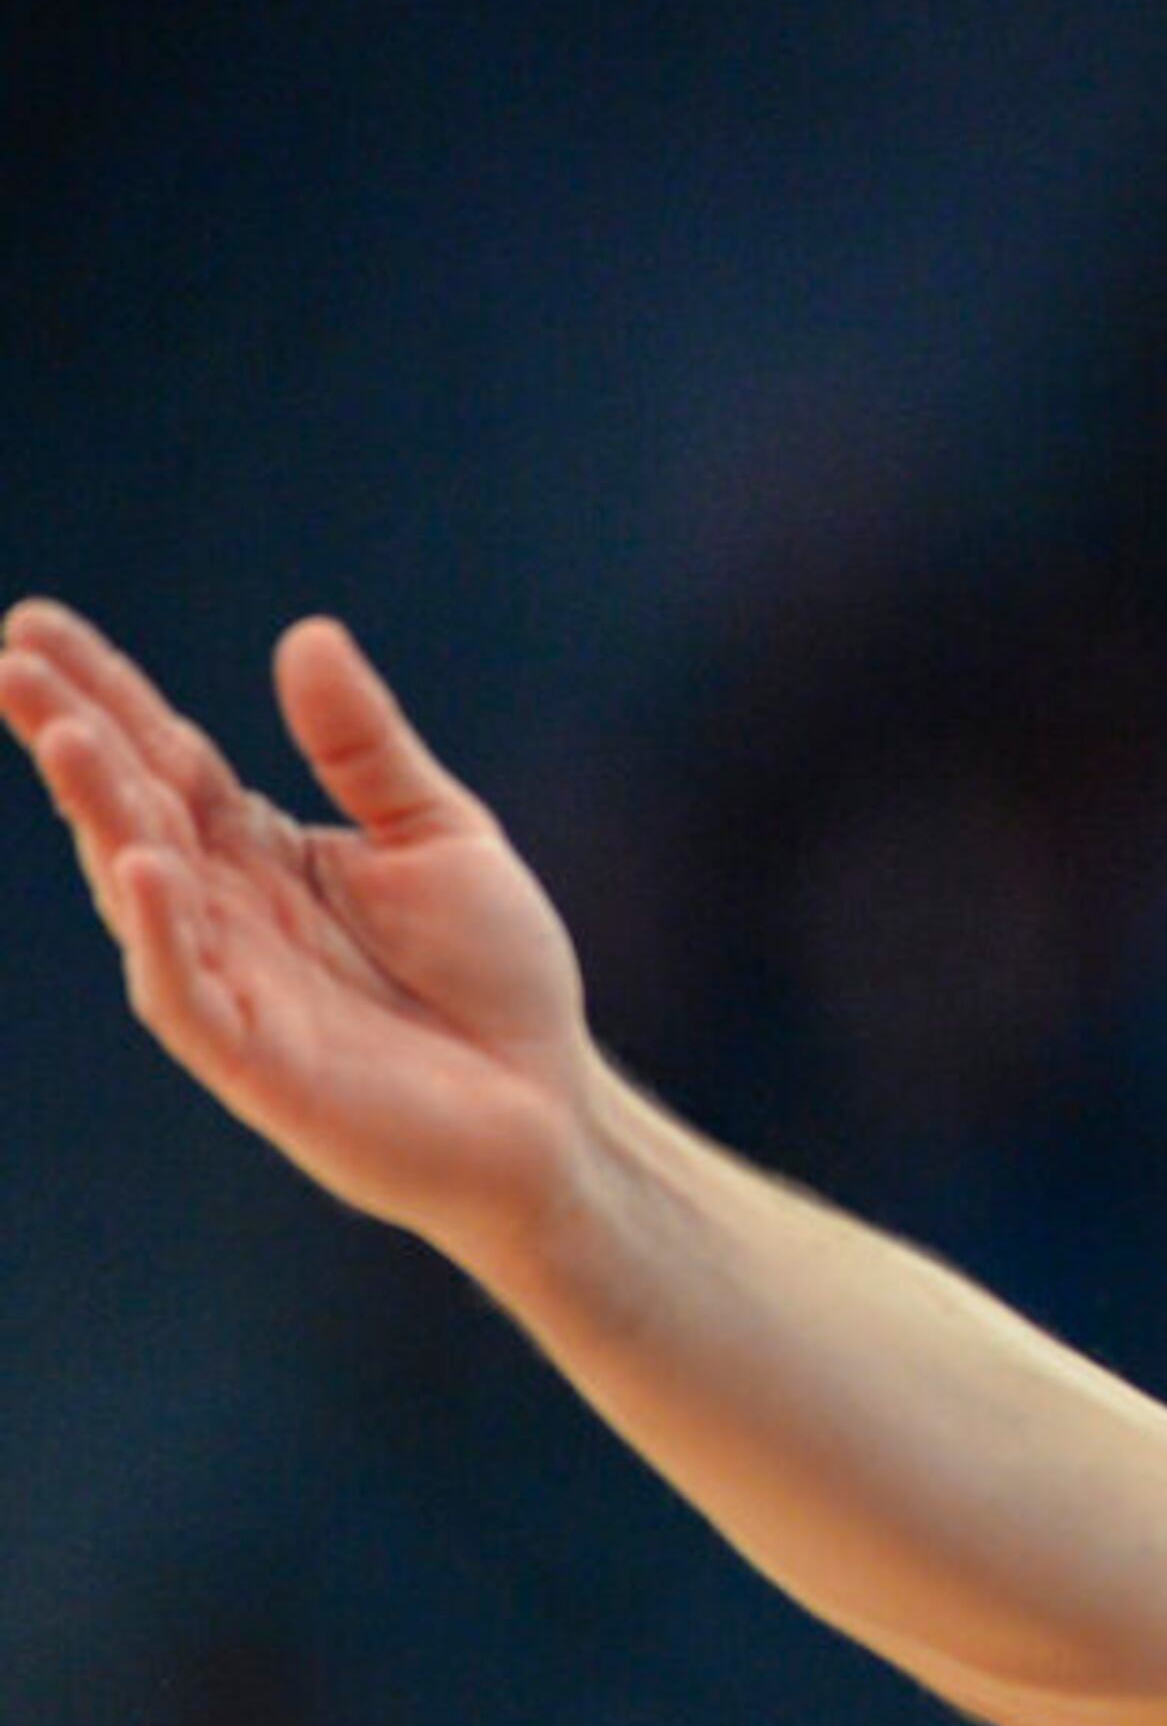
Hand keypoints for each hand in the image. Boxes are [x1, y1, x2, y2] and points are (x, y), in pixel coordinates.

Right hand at [2, 599, 597, 1246]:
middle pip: (134, 809)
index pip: (166, 757)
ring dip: (102, 817)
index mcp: (262, 852)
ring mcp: (234, 985)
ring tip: (69, 739)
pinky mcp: (258, 1062)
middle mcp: (226, 911)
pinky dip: (162, 934)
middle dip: (73, 737)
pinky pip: (188, 994)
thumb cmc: (494, 977)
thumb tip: (306, 635)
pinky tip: (142, 869)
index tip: (33, 621)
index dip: (104, 692)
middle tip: (13, 662)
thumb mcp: (441, 834)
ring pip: (142, 892)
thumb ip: (366, 748)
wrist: (553, 1104)